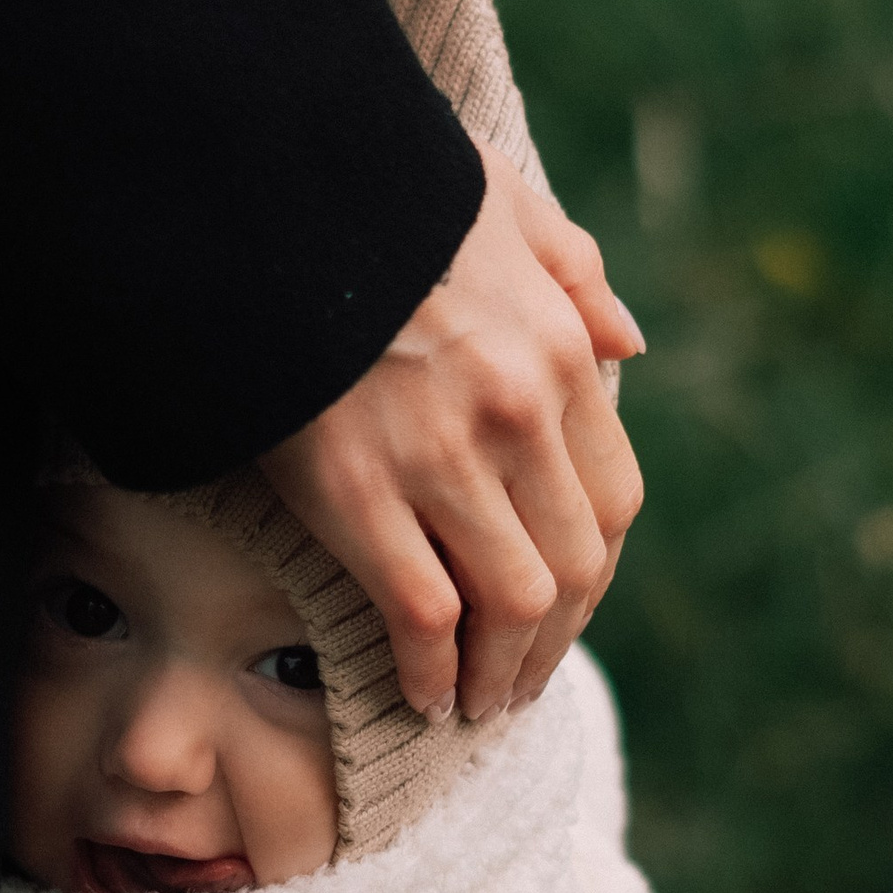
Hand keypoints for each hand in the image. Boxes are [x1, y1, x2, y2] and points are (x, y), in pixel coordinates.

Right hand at [261, 145, 645, 723]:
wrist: (261, 188)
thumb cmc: (375, 193)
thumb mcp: (502, 201)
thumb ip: (575, 271)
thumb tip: (631, 343)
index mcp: (561, 352)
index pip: (613, 502)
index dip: (593, 572)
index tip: (566, 606)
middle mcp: (520, 414)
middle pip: (572, 568)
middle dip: (554, 641)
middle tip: (522, 679)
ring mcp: (443, 459)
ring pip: (510, 604)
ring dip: (502, 671)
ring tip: (477, 703)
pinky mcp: (359, 493)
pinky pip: (422, 614)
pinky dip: (431, 670)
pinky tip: (423, 696)